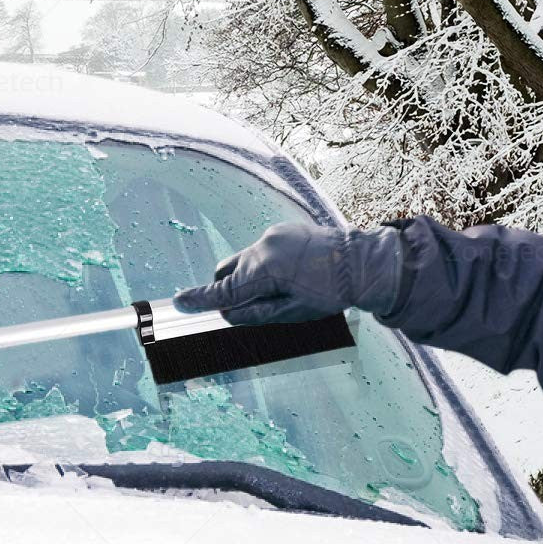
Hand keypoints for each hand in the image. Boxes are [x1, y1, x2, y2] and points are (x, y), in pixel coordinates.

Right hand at [171, 222, 402, 324]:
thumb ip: (256, 312)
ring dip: (250, 276)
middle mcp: (265, 247)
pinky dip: (264, 264)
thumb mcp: (293, 312)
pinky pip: (262, 250)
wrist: (363, 263)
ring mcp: (274, 235)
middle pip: (230, 272)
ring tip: (283, 289)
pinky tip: (290, 274)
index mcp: (267, 269)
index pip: (226, 289)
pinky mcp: (283, 230)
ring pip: (245, 260)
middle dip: (232, 290)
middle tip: (249, 306)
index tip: (180, 303)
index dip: (202, 299)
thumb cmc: (332, 293)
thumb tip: (228, 313)